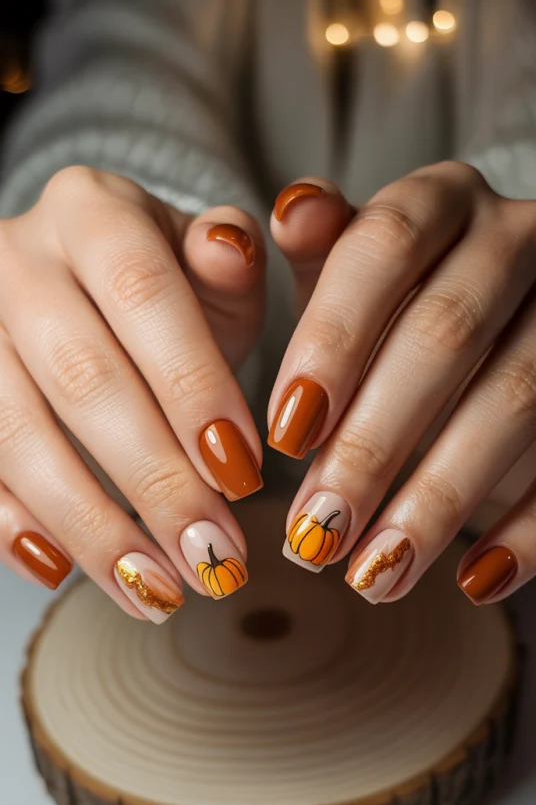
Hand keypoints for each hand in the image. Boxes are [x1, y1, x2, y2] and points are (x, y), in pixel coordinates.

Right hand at [0, 167, 264, 619]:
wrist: (82, 286)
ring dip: (92, 526)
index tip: (244, 476)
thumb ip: (227, 265)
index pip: (146, 296)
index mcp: (94, 212)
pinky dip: (12, 526)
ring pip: (18, 436)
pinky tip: (61, 573)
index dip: (193, 388)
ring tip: (159, 592)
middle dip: (156, 483)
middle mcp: (18, 262)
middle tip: (215, 559)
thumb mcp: (207, 265)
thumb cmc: (164, 288)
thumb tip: (230, 250)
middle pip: (83, 380)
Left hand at [269, 164, 535, 604]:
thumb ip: (315, 253)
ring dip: (440, 499)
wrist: (499, 319)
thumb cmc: (395, 304)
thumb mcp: (343, 274)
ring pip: (518, 399)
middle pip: (449, 335)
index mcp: (442, 198)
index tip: (284, 437)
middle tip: (315, 531)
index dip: (333, 341)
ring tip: (374, 574)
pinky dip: (532, 528)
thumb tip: (289, 213)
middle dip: (374, 444)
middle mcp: (520, 239)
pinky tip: (472, 580)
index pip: (385, 247)